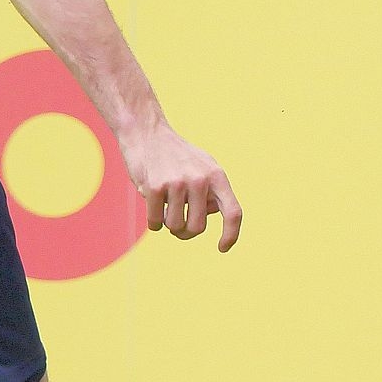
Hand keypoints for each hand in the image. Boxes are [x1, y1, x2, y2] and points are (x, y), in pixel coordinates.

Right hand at [119, 123, 242, 249]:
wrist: (147, 133)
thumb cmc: (178, 156)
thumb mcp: (205, 167)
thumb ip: (214, 192)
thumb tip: (215, 213)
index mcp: (217, 176)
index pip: (233, 212)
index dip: (231, 234)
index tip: (222, 248)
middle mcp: (200, 179)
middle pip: (198, 228)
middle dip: (186, 233)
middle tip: (179, 225)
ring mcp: (177, 183)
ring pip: (175, 226)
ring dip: (167, 224)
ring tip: (165, 207)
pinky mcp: (155, 186)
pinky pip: (155, 222)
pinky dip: (153, 223)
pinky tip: (153, 208)